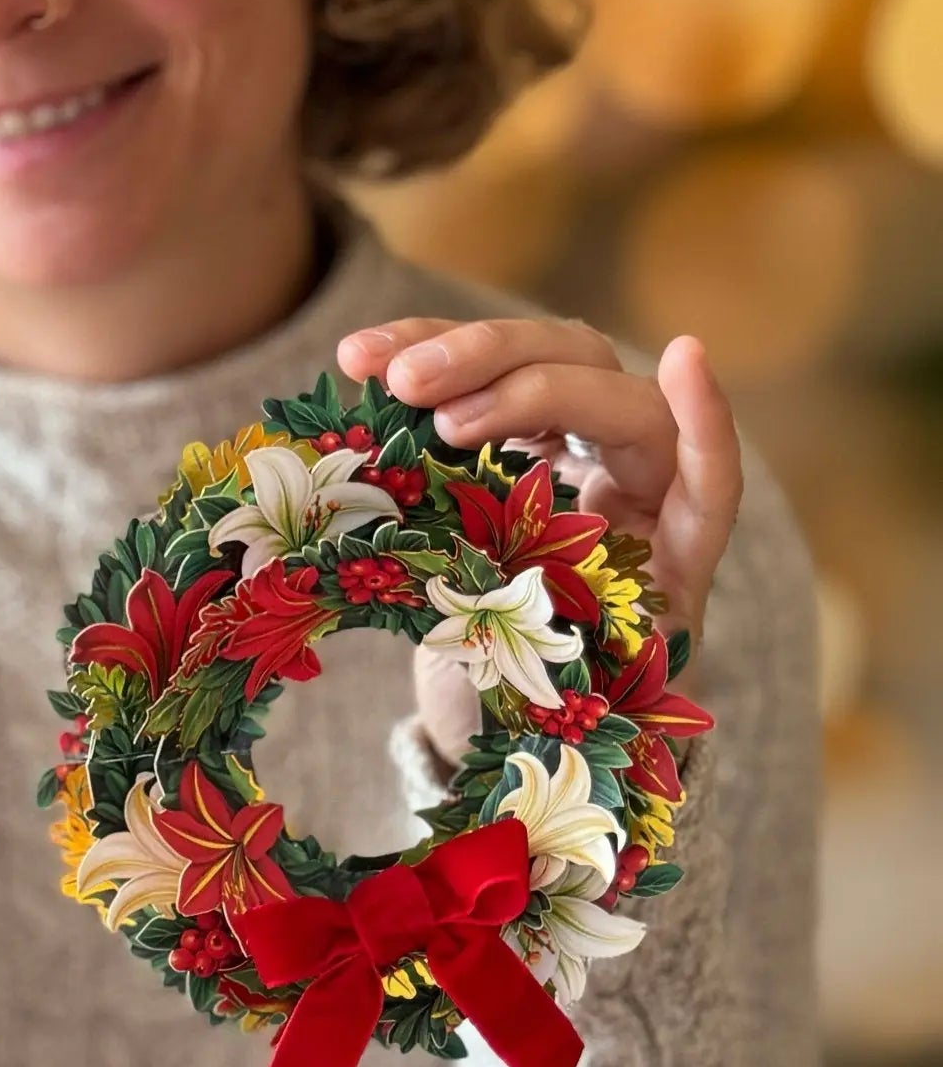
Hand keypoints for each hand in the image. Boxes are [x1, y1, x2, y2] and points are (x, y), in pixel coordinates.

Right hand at [337, 317, 741, 764]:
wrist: (512, 702)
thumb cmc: (542, 715)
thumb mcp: (542, 705)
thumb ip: (532, 677)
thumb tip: (475, 673)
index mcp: (666, 555)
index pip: (707, 479)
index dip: (706, 424)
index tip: (683, 357)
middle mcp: (633, 482)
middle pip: (605, 389)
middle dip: (517, 381)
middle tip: (422, 398)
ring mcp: (577, 447)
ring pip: (543, 358)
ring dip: (456, 351)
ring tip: (370, 366)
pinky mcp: (518, 433)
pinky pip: (480, 376)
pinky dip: (422, 361)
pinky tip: (358, 361)